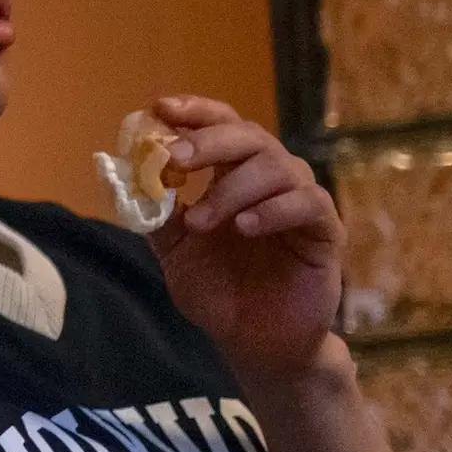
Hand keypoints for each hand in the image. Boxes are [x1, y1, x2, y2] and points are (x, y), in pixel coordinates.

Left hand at [141, 97, 341, 379]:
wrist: (255, 343)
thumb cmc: (219, 291)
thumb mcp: (174, 251)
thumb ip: (155, 213)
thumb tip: (124, 175)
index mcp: (232, 175)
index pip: (221, 124)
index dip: (194, 111)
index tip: (160, 108)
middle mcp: (269, 179)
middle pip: (248, 135)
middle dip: (209, 140)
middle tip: (177, 158)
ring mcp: (301, 202)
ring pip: (277, 166)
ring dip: (231, 188)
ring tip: (201, 222)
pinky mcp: (326, 231)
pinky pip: (308, 203)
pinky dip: (273, 209)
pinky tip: (245, 227)